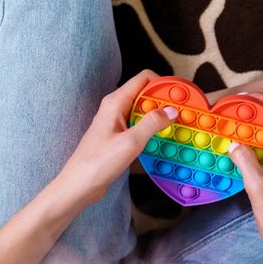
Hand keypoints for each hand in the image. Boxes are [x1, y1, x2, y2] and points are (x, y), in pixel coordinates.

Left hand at [59, 70, 177, 203]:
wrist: (79, 185)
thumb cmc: (99, 163)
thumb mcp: (131, 142)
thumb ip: (152, 123)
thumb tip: (172, 110)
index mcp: (116, 102)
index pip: (144, 78)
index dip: (164, 84)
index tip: (180, 97)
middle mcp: (116, 107)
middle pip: (146, 93)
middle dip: (165, 101)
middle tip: (182, 114)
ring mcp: (117, 121)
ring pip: (144, 110)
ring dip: (160, 117)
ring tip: (177, 127)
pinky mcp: (119, 135)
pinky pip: (140, 125)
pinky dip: (152, 129)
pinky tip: (163, 140)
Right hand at [228, 93, 262, 245]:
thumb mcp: (257, 186)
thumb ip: (246, 161)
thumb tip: (233, 142)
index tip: (245, 96)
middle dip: (255, 111)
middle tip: (233, 109)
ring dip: (250, 127)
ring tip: (231, 123)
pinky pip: (262, 149)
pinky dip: (249, 143)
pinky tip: (234, 147)